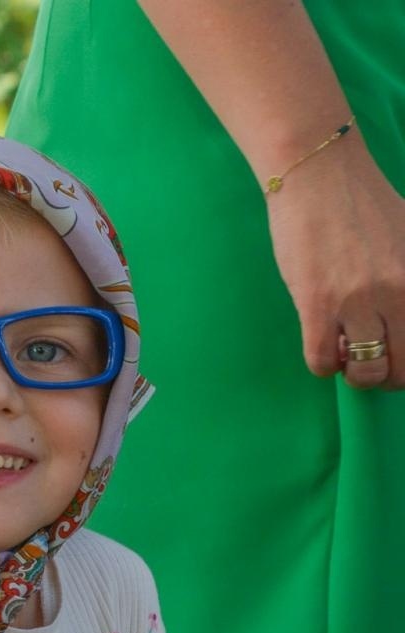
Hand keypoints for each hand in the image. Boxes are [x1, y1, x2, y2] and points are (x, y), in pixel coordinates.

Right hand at [265, 136, 404, 390]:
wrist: (319, 175)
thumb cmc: (364, 203)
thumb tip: (400, 314)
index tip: (396, 352)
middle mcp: (399, 292)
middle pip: (401, 367)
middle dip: (386, 376)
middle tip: (371, 363)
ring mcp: (358, 299)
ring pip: (365, 370)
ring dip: (355, 374)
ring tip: (344, 356)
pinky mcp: (317, 302)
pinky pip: (321, 359)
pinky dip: (322, 364)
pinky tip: (321, 346)